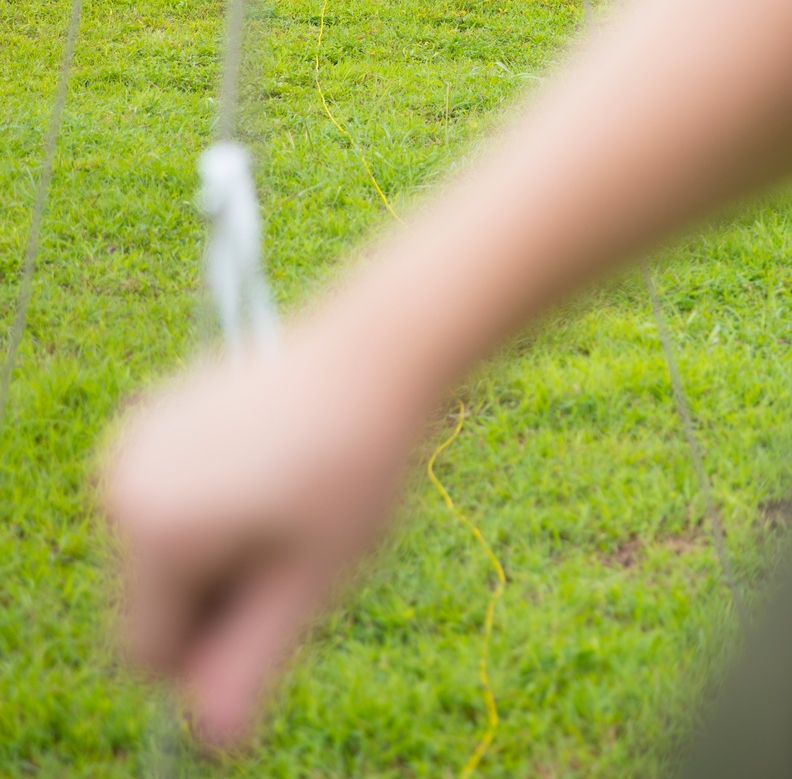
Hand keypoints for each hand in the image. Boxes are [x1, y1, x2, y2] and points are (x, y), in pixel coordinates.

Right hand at [103, 315, 423, 746]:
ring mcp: (132, 441)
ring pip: (160, 555)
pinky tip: (273, 463)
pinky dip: (211, 506)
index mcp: (152, 527)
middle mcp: (121, 482)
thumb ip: (252, 662)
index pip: (147, 654)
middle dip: (216, 593)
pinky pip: (168, 505)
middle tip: (294, 538)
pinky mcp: (151, 415)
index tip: (280, 589)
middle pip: (151, 602)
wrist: (375, 349)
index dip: (215, 645)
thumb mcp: (312, 579)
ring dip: (217, 551)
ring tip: (288, 496)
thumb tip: (212, 738)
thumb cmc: (355, 463)